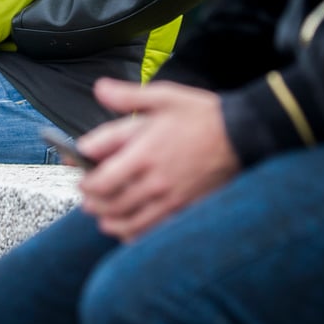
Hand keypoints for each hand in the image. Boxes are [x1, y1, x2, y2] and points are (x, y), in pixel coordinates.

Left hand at [76, 80, 240, 242]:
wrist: (242, 135)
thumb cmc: (202, 115)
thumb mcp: (164, 97)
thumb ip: (127, 97)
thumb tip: (99, 90)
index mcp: (144, 152)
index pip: (100, 178)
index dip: (84, 181)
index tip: (82, 176)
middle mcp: (154, 180)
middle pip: (109, 204)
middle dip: (92, 202)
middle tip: (87, 198)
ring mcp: (169, 198)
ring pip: (127, 221)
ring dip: (108, 220)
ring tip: (102, 215)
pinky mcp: (184, 209)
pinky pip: (152, 231)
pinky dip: (134, 233)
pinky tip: (128, 228)